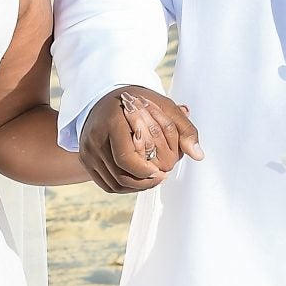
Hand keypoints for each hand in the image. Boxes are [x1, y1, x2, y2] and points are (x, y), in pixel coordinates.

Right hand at [78, 86, 203, 194]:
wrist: (104, 98)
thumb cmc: (137, 102)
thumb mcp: (163, 107)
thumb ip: (183, 129)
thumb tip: (198, 155)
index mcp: (111, 122)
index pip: (125, 158)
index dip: (145, 172)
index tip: (161, 172)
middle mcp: (94, 138)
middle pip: (120, 175)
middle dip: (145, 182)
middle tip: (161, 177)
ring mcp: (88, 151)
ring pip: (114, 183)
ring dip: (137, 187)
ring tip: (154, 179)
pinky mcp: (86, 160)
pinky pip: (107, 184)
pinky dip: (126, 187)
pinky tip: (140, 179)